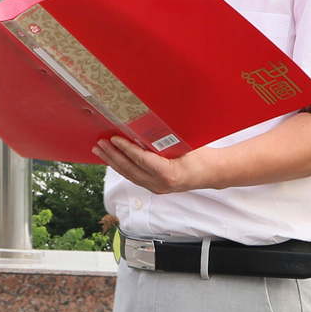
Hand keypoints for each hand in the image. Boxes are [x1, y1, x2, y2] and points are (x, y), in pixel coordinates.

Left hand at [92, 135, 207, 194]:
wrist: (211, 173)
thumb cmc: (201, 156)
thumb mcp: (185, 144)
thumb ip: (165, 139)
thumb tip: (144, 123)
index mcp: (170, 174)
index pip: (142, 160)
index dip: (126, 149)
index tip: (114, 139)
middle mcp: (160, 184)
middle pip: (131, 169)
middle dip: (113, 155)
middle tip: (100, 143)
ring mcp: (156, 188)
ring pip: (129, 175)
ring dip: (113, 162)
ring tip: (99, 150)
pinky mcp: (153, 187)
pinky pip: (133, 176)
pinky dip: (121, 166)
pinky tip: (112, 158)